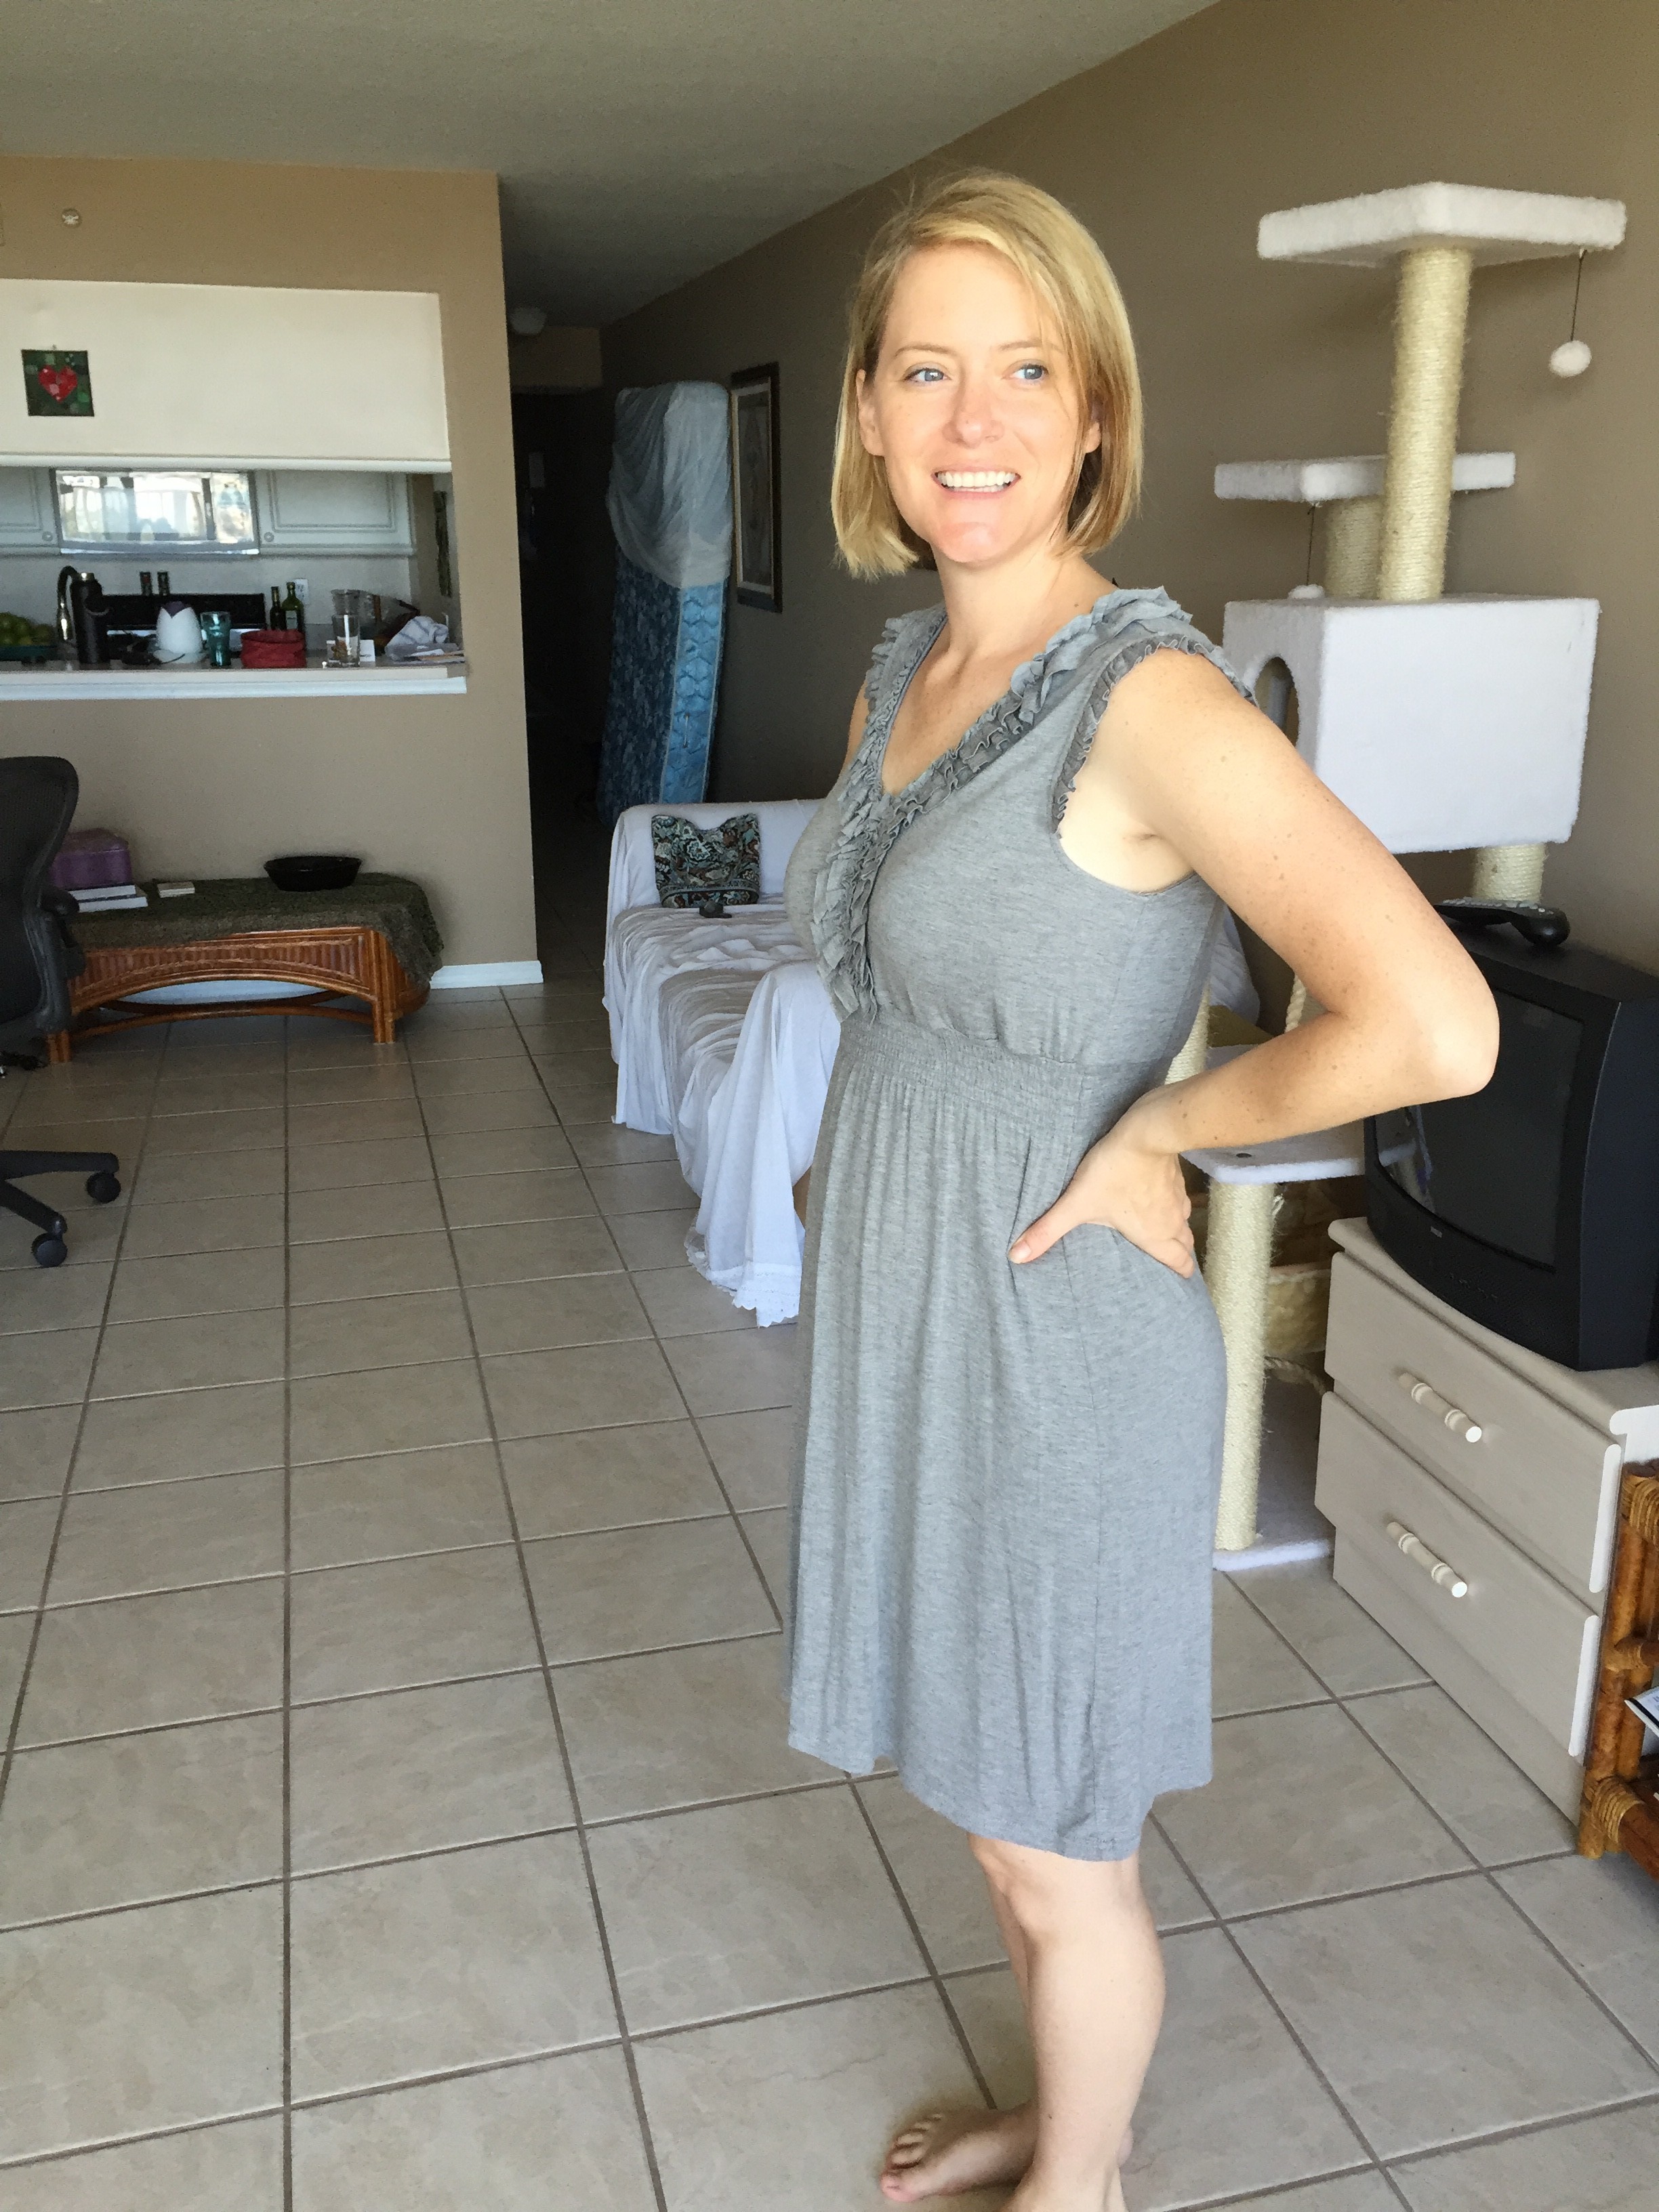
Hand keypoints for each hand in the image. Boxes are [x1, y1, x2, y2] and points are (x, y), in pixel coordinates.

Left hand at [1009, 1104, 1195, 1275]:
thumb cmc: (1113, 1171)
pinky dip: (1173, 1203)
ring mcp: (1177, 1196)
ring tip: (1168, 1232)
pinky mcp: (1175, 1174)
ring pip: (1184, 1220)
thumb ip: (1047, 1230)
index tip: (1182, 1278)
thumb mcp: (1076, 1203)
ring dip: (1178, 1228)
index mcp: (1153, 1234)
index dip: (1182, 1272)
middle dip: (1180, 1253)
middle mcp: (1172, 1220)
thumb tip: (1016, 1256)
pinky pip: (1180, 1197)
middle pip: (1185, 1243)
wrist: (1145, 1130)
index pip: (1178, 1261)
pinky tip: (1161, 1197)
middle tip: (1176, 1260)